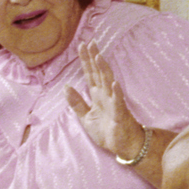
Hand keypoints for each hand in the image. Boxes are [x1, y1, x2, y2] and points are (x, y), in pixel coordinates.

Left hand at [65, 42, 144, 160]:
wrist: (123, 147)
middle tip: (90, 42)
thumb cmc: (107, 132)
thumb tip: (66, 86)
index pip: (90, 74)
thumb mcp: (86, 117)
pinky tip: (113, 82)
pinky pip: (118, 101)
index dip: (85, 60)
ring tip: (99, 57)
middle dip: (94, 58)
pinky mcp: (120, 114)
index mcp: (97, 95)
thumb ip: (76, 102)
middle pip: (98, 73)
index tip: (82, 45)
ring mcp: (114, 103)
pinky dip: (116, 92)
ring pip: (108, 83)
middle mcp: (106, 95)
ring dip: (104, 70)